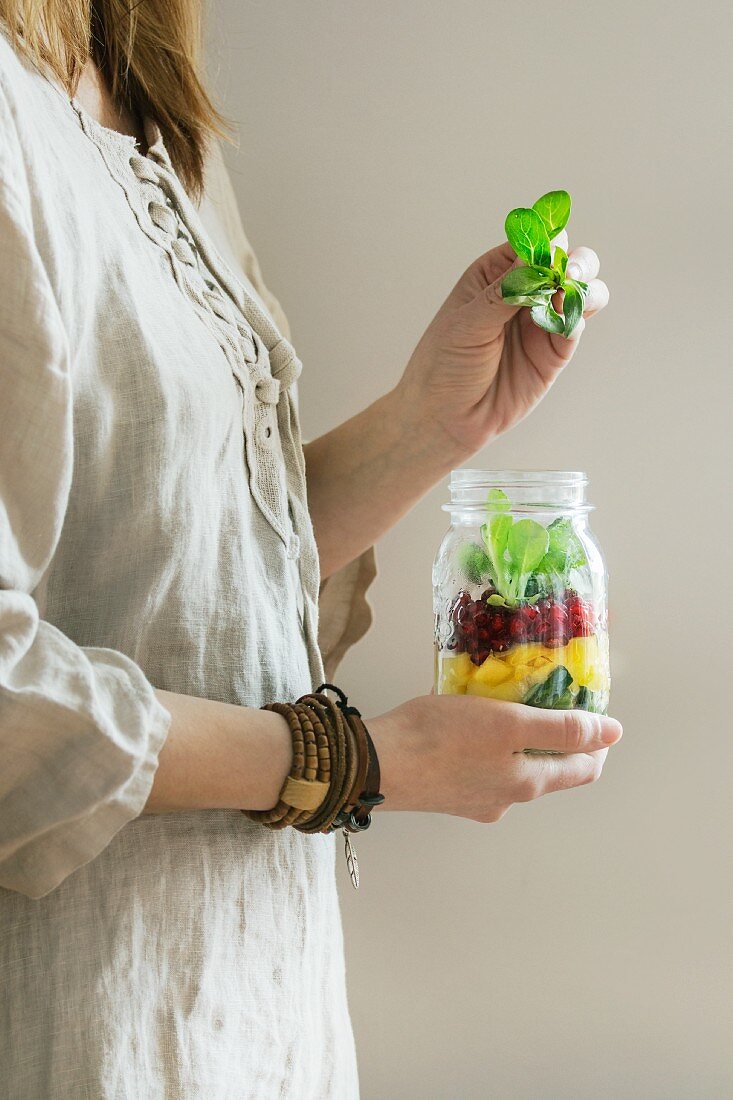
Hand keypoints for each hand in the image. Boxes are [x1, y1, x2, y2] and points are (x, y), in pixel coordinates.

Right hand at [369, 695, 621, 821]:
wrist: (375, 764)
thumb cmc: (441, 738)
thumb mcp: (509, 723)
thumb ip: (562, 729)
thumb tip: (612, 732)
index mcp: (529, 784)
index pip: (585, 768)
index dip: (597, 740)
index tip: (594, 709)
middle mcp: (507, 800)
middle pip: (548, 768)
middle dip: (555, 735)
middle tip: (550, 696)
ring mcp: (475, 801)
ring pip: (512, 766)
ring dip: (517, 739)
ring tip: (506, 701)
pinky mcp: (446, 793)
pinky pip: (479, 766)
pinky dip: (486, 744)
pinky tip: (467, 720)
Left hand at [397, 232, 608, 459]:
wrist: (445, 420)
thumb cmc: (443, 367)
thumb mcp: (466, 324)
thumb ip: (504, 291)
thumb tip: (536, 255)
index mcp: (494, 276)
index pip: (529, 244)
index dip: (545, 240)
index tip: (551, 246)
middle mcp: (522, 293)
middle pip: (565, 261)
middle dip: (574, 260)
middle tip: (570, 270)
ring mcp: (540, 322)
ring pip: (580, 290)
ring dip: (584, 286)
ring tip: (570, 294)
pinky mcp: (554, 353)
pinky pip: (576, 326)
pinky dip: (578, 318)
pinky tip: (564, 324)